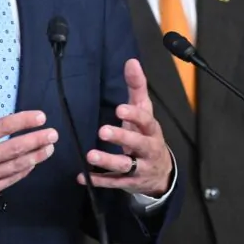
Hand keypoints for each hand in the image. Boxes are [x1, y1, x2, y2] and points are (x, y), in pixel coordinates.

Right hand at [0, 85, 56, 205]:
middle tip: (53, 134)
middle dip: (38, 140)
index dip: (25, 121)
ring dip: (36, 156)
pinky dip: (23, 171)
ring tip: (49, 148)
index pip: (4, 127)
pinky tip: (32, 163)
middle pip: (16, 148)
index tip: (41, 117)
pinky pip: (9, 180)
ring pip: (16, 166)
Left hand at [78, 58, 172, 197]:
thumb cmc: (147, 134)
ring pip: (126, 166)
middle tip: (102, 130)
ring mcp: (140, 168)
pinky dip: (99, 180)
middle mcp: (148, 149)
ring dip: (108, 161)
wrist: (161, 172)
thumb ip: (137, 87)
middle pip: (138, 144)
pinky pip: (114, 182)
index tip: (119, 109)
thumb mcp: (144, 111)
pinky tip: (82, 177)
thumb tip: (131, 61)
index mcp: (151, 130)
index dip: (134, 116)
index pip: (146, 121)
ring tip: (90, 155)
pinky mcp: (129, 182)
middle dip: (121, 138)